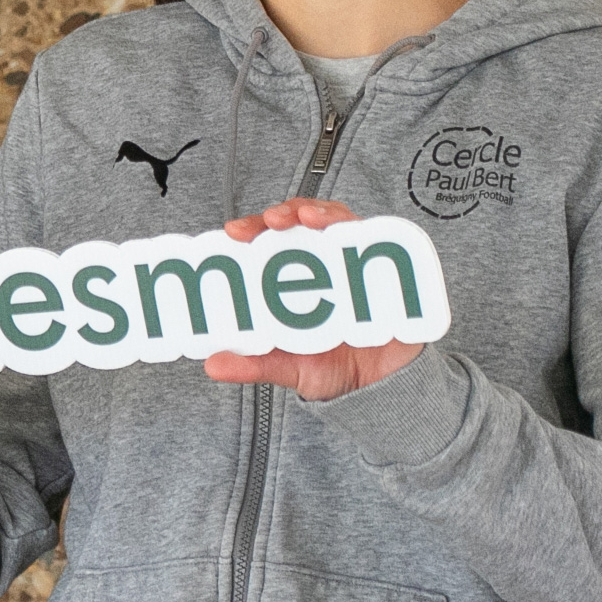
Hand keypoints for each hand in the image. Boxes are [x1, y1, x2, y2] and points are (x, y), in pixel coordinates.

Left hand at [205, 196, 422, 400]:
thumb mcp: (290, 369)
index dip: (251, 230)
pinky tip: (349, 231)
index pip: (268, 242)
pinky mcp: (389, 269)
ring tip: (306, 219)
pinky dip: (366, 232)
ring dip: (322, 214)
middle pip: (302, 223)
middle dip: (284, 213)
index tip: (234, 232)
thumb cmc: (335, 370)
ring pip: (339, 222)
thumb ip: (255, 365)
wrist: (386, 387)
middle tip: (270, 221)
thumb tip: (213, 365)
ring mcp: (355, 263)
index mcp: (294, 282)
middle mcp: (323, 266)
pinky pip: (382, 242)